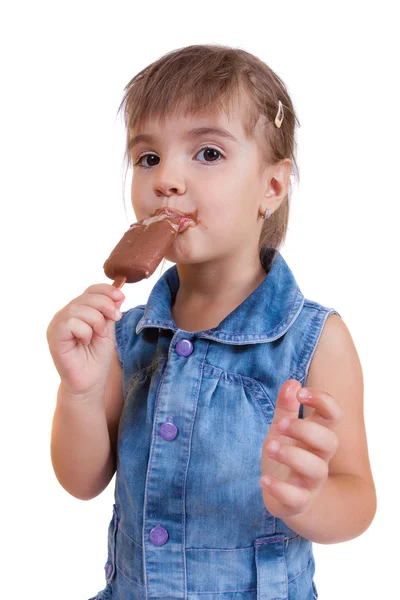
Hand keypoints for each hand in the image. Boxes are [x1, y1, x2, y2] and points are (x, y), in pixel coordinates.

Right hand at [46, 284, 124, 396]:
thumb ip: (110, 312)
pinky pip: (71, 322)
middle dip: (106, 305)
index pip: (91, 290)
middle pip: (87, 296)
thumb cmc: (96, 358)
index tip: (122, 298)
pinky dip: (84, 331)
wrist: (89, 383)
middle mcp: (65, 314)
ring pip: (79, 308)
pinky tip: (85, 341)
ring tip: (99, 335)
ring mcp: (57, 324)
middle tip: (116, 318)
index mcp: (78, 310)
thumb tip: (118, 293)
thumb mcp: (108, 330)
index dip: (107, 290)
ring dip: (97, 321)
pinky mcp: (54, 335)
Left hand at [260, 380, 342, 518]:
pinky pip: (296, 497)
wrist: (293, 501)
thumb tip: (292, 382)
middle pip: (329, 441)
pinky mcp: (298, 502)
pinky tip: (264, 479)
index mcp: (317, 436)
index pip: (334, 415)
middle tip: (280, 425)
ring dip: (292, 456)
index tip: (301, 393)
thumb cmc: (289, 457)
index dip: (323, 401)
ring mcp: (311, 482)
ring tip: (270, 447)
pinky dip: (279, 488)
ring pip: (316, 469)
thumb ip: (286, 408)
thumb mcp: (283, 430)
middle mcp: (319, 458)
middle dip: (305, 429)